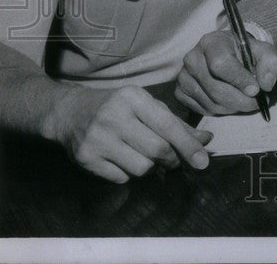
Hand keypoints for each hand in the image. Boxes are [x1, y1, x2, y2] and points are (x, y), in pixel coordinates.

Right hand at [49, 85, 211, 182]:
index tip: (203, 162)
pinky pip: (121, 178)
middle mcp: (114, 116)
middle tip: (171, 160)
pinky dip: (129, 174)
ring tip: (142, 155)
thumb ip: (176, 125)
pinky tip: (122, 159)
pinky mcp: (86, 158)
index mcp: (133, 98)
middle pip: (157, 150)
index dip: (188, 146)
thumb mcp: (147, 106)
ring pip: (141, 168)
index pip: (167, 126)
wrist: (70, 112)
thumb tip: (206, 140)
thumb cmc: (118, 108)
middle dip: (170, 160)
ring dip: (149, 168)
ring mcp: (97, 139)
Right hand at [176, 29, 276, 114]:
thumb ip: (271, 64)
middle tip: (258, 103)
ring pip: (211, 103)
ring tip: (246, 101)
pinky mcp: (181, 92)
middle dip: (241, 100)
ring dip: (233, 108)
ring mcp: (184, 77)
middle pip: (216, 88)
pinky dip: (221, 111)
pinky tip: (231, 102)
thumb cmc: (247, 54)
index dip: (239, 80)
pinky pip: (203, 110)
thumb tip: (266, 84)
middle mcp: (192, 58)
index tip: (256, 91)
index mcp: (212, 42)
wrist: (230, 56)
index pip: (221, 64)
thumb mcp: (265, 52)